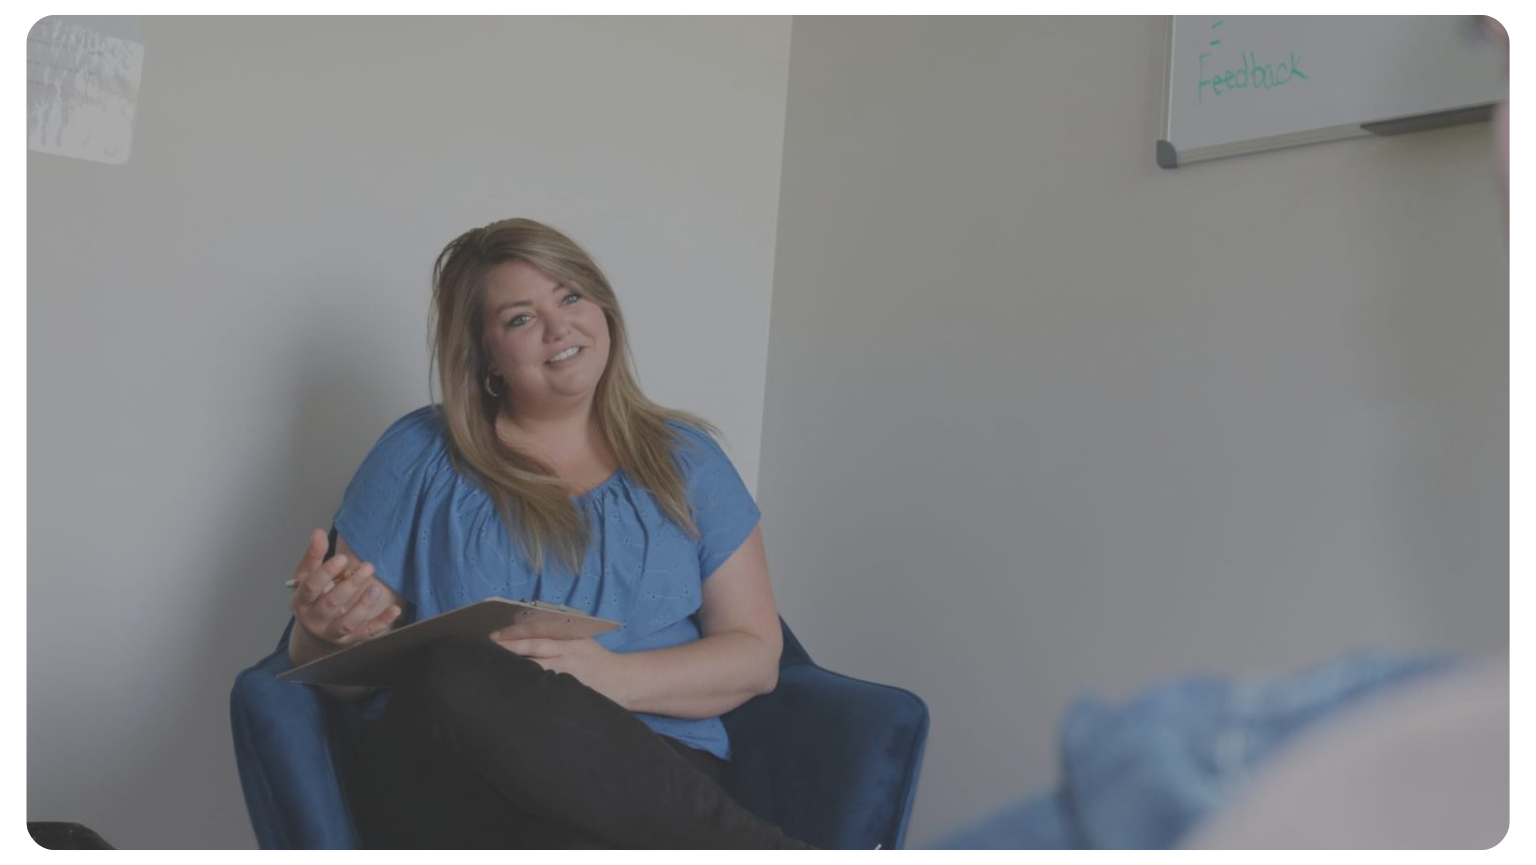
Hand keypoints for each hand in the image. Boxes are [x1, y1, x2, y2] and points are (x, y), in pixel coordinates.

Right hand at [290, 528, 401, 647]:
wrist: (316, 631)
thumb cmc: (314, 597)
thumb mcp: (308, 576)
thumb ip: (314, 555)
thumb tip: (317, 533)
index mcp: (302, 601)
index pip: (311, 588)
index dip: (325, 573)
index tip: (342, 558)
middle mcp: (316, 619)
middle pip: (331, 604)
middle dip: (350, 586)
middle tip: (367, 567)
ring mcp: (334, 632)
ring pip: (348, 623)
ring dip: (363, 606)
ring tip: (376, 588)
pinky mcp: (352, 639)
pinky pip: (368, 633)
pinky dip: (382, 622)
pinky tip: (395, 609)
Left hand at [489, 629, 631, 707]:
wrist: (624, 681)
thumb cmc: (599, 660)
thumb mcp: (581, 642)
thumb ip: (559, 639)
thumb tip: (527, 634)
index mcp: (569, 642)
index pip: (536, 638)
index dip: (514, 637)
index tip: (494, 637)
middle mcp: (567, 658)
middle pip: (533, 653)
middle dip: (509, 652)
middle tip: (487, 651)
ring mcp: (567, 678)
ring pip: (536, 673)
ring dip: (516, 671)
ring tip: (494, 670)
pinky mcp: (569, 693)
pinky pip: (546, 691)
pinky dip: (530, 689)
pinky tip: (515, 691)